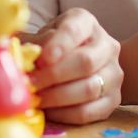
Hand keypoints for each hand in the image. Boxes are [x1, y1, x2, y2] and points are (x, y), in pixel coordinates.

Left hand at [25, 8, 121, 123]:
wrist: (87, 63)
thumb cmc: (56, 46)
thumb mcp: (43, 36)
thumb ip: (33, 43)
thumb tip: (23, 55)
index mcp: (85, 22)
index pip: (75, 29)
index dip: (60, 44)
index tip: (43, 58)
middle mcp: (106, 45)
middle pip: (85, 62)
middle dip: (54, 75)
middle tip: (30, 83)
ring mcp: (113, 74)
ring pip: (89, 88)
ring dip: (57, 97)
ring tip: (35, 98)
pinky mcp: (113, 100)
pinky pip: (90, 111)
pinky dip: (65, 114)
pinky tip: (48, 111)